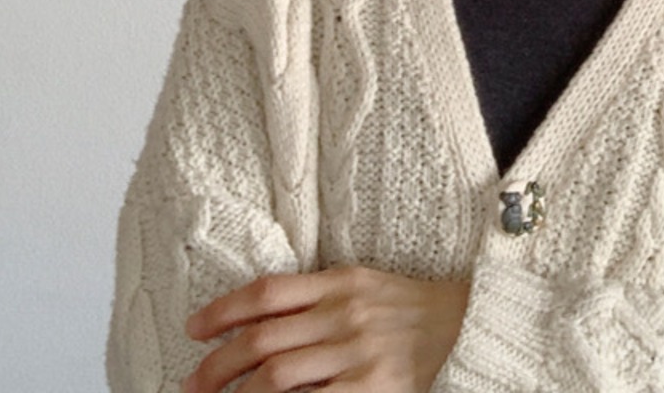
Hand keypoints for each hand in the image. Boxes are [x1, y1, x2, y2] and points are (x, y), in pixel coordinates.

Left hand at [183, 266, 469, 391]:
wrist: (470, 325)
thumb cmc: (411, 308)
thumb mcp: (365, 286)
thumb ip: (318, 296)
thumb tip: (256, 321)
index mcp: (343, 281)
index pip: (268, 292)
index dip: (223, 310)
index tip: (194, 329)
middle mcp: (346, 313)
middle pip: (262, 338)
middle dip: (217, 365)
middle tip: (193, 383)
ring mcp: (359, 353)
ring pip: (276, 375)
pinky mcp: (372, 388)